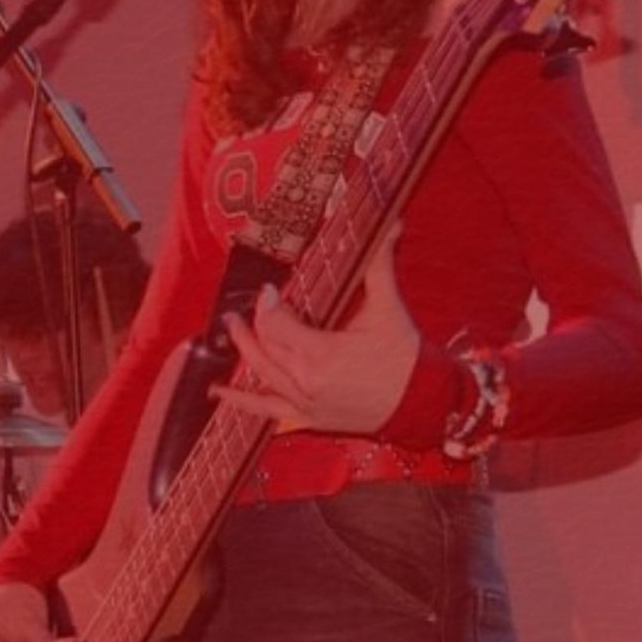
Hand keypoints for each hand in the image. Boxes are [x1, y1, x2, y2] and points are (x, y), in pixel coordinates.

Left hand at [215, 230, 422, 437]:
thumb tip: (389, 224)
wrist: (423, 404)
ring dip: (243, 352)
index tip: (269, 292)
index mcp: (321, 354)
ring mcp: (304, 403)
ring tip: (229, 332)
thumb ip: (380, 265)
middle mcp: (305, 381)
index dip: (267, 307)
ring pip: (261, 374)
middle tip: (238, 310)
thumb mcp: (389, 308)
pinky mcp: (307, 417)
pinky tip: (218, 393)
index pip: (276, 325)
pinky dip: (241, 401)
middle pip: (265, 348)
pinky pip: (266, 410)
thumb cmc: (406, 358)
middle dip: (250, 326)